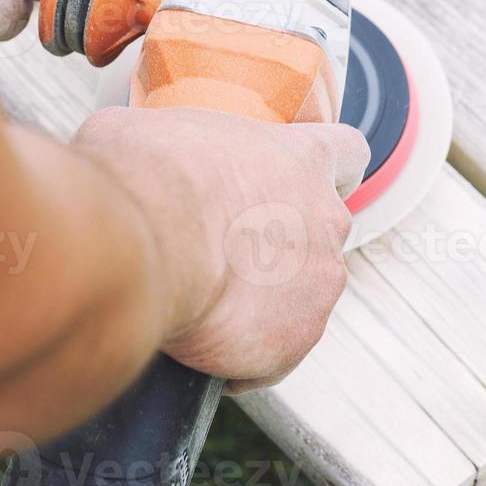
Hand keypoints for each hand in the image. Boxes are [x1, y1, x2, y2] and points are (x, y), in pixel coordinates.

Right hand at [73, 106, 369, 392]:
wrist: (136, 246)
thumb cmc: (146, 176)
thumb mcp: (152, 129)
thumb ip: (173, 141)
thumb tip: (139, 154)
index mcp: (302, 158)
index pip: (348, 154)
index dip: (326, 171)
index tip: (297, 185)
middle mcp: (326, 221)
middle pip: (320, 235)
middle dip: (280, 248)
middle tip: (224, 252)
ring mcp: (318, 287)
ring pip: (299, 300)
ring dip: (260, 304)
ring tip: (200, 303)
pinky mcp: (293, 343)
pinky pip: (270, 356)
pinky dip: (238, 357)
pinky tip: (194, 343)